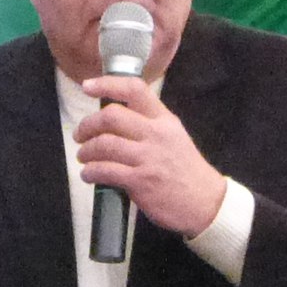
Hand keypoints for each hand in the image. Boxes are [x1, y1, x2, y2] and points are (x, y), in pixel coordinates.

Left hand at [76, 75, 229, 235]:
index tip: (87, 86)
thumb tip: (114, 120)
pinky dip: (90, 172)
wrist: (205, 203)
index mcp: (164, 119)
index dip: (106, 84)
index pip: (134, 89)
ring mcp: (148, 158)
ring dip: (86, 151)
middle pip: (111, 116)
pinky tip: (89, 175)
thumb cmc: (185, 171)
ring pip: (104, 144)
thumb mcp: (174, 136)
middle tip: (80, 135)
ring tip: (83, 157)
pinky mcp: (140, 181)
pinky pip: (105, 171)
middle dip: (87, 125)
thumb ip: (149, 124)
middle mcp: (156, 134)